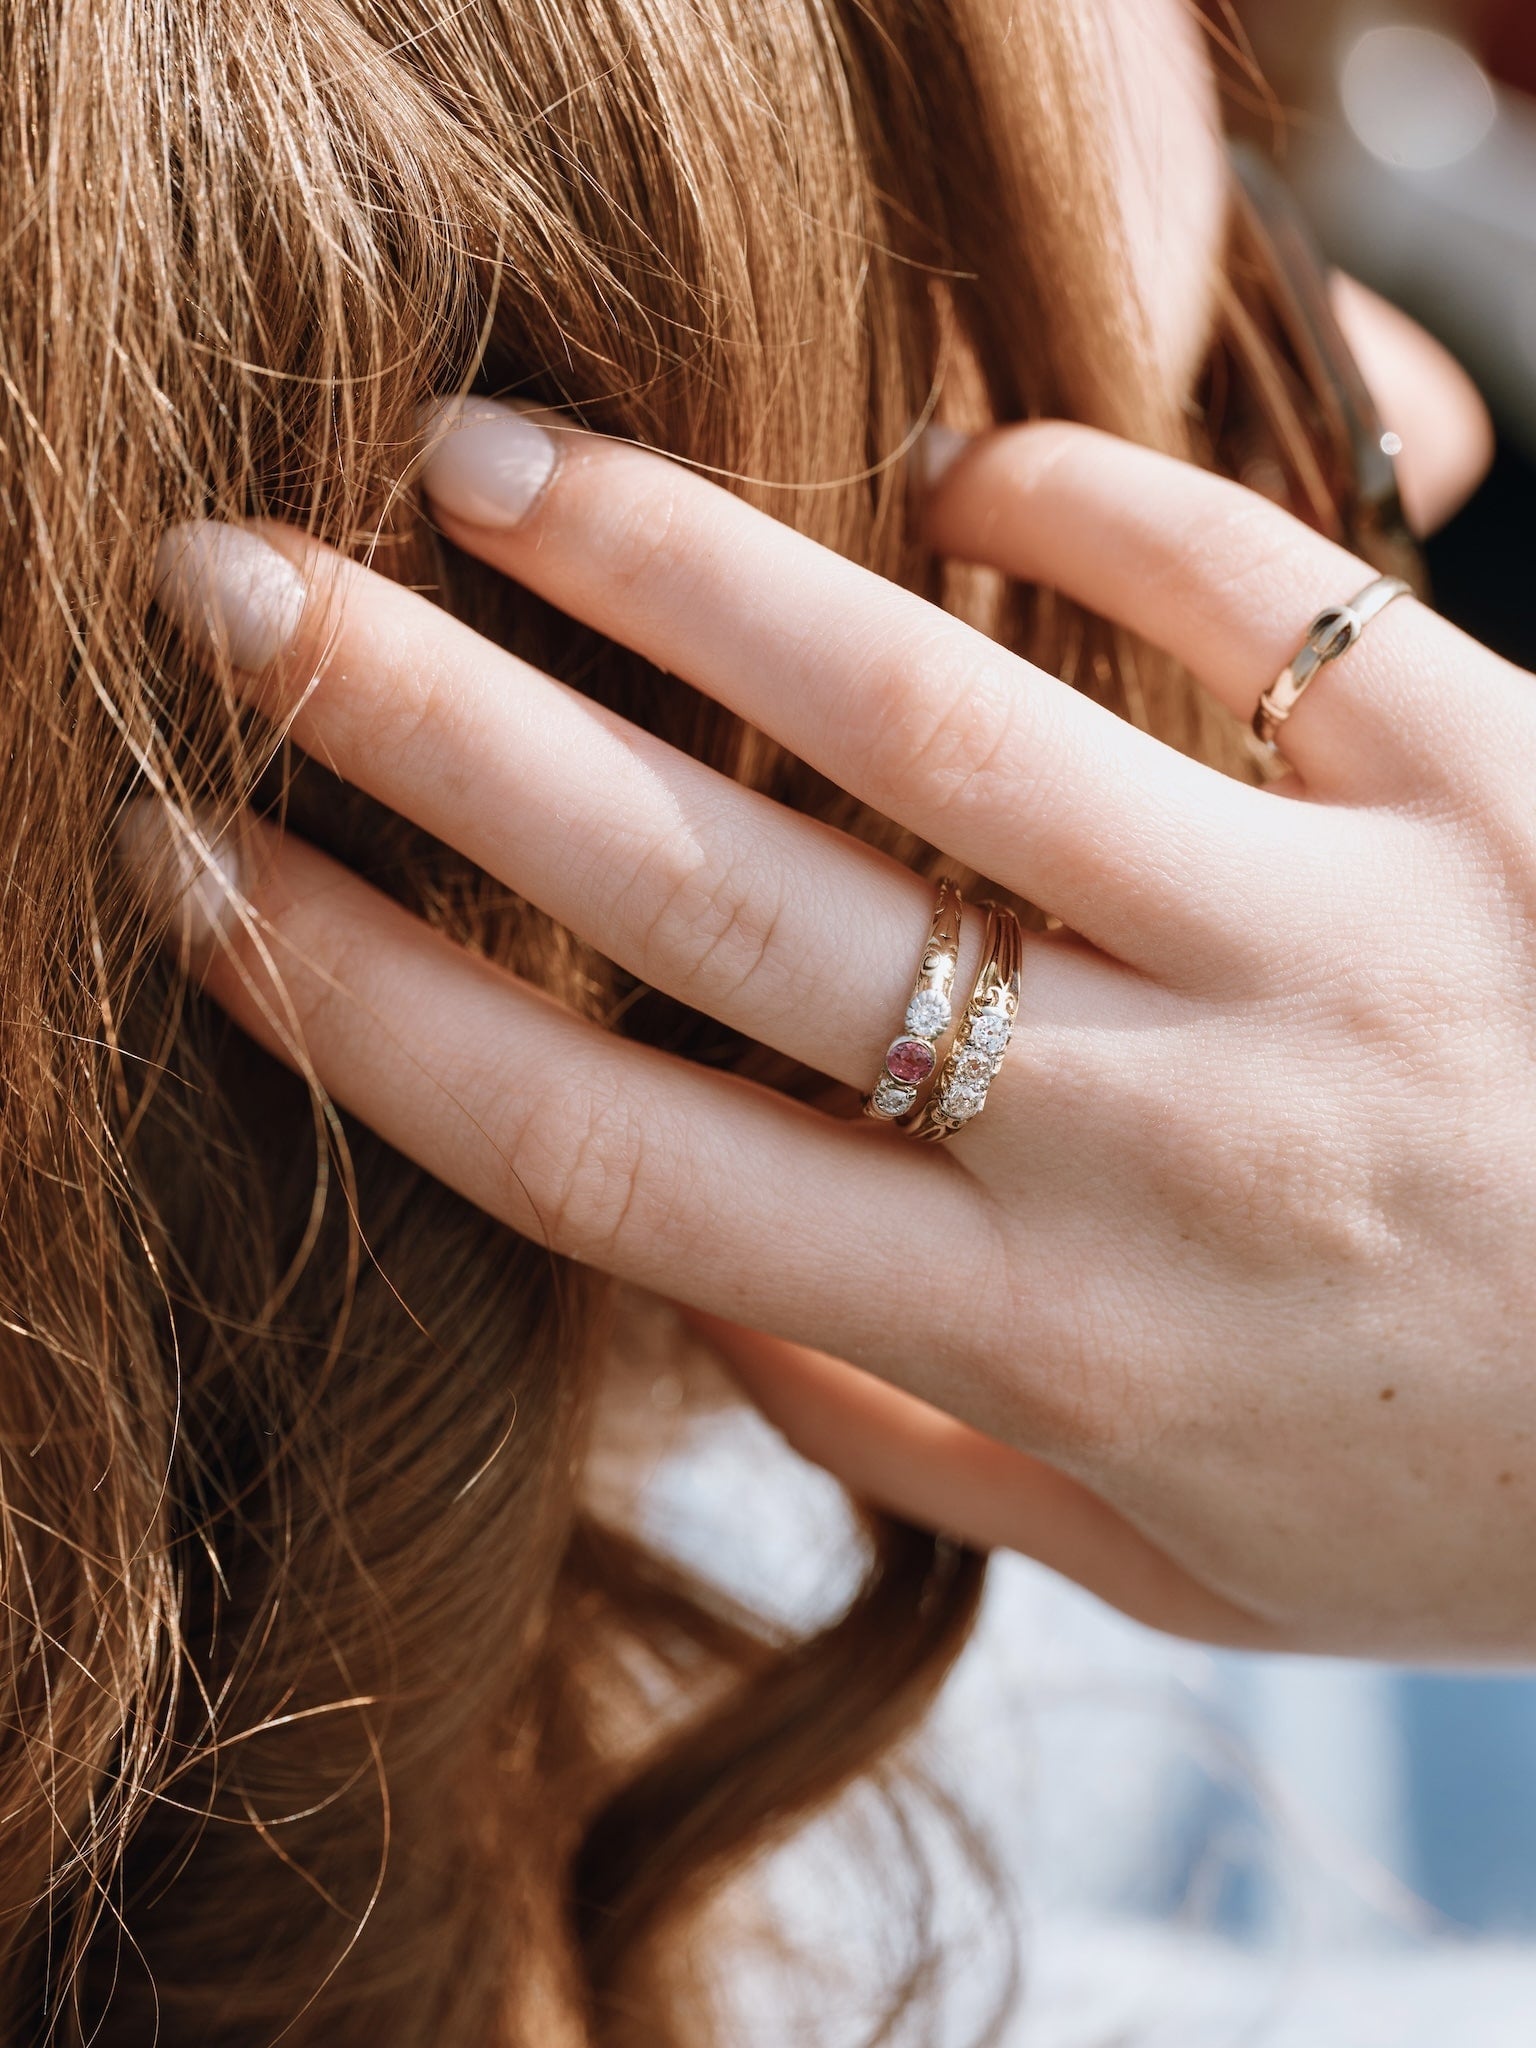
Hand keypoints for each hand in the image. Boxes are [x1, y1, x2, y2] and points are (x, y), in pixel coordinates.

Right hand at [146, 401, 1535, 1661]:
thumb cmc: (1472, 1501)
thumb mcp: (1177, 1563)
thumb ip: (920, 1435)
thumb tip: (702, 1295)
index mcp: (1047, 1343)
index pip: (620, 1170)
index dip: (379, 1019)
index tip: (210, 881)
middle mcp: (1149, 1137)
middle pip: (715, 906)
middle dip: (434, 738)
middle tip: (240, 588)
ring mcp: (1327, 942)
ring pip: (935, 723)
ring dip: (684, 573)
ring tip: (492, 461)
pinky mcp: (1487, 789)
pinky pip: (1247, 605)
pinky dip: (1085, 503)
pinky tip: (957, 460)